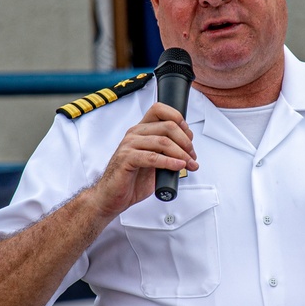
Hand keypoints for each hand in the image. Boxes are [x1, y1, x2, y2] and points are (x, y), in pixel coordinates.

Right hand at [89, 102, 198, 217]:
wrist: (112, 196)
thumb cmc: (132, 179)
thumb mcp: (154, 161)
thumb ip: (167, 151)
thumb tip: (188, 148)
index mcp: (141, 130)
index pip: (160, 109)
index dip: (178, 119)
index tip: (189, 136)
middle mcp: (135, 133)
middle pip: (167, 126)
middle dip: (186, 141)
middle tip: (192, 155)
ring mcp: (129, 145)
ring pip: (163, 142)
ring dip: (181, 154)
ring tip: (189, 164)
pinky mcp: (126, 159)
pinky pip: (152, 157)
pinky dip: (169, 162)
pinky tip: (178, 166)